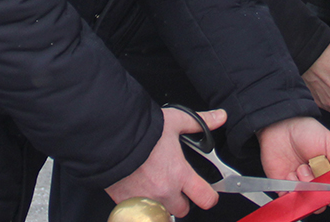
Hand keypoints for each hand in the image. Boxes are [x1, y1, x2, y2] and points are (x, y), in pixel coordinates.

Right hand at [105, 107, 225, 216]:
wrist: (109, 138)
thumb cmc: (141, 131)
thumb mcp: (175, 120)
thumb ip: (200, 122)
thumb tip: (220, 117)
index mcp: (179, 174)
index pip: (206, 198)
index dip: (210, 196)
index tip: (207, 191)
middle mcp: (164, 191)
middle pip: (183, 210)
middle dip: (182, 200)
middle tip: (175, 184)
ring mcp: (145, 200)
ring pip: (161, 213)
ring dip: (161, 204)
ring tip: (155, 186)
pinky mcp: (127, 204)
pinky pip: (139, 212)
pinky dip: (141, 205)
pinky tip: (137, 188)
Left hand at [257, 116, 329, 208]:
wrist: (279, 126)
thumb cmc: (306, 131)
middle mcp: (320, 182)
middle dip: (326, 190)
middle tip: (321, 174)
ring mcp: (304, 187)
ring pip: (312, 202)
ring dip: (308, 187)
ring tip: (302, 168)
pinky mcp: (287, 190)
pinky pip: (293, 200)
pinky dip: (291, 188)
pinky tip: (290, 173)